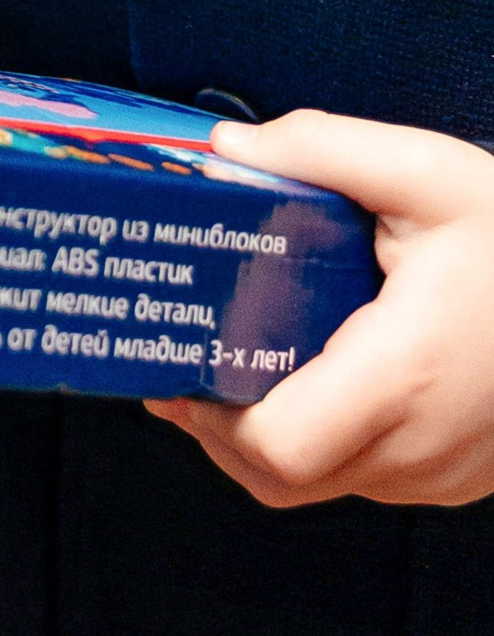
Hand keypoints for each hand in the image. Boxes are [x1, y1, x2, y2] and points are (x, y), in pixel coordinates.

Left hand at [150, 110, 493, 507]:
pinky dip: (320, 445)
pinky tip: (303, 381)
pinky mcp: (456, 479)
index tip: (178, 362)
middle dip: (220, 427)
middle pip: (280, 478)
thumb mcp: (432, 172)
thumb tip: (227, 150)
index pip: (276, 445)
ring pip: (321, 486)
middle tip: (187, 362)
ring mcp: (442, 475)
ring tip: (232, 367)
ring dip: (267, 439)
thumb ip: (326, 149)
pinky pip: (364, 478)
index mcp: (404, 376)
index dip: (212, 416)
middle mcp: (420, 446)